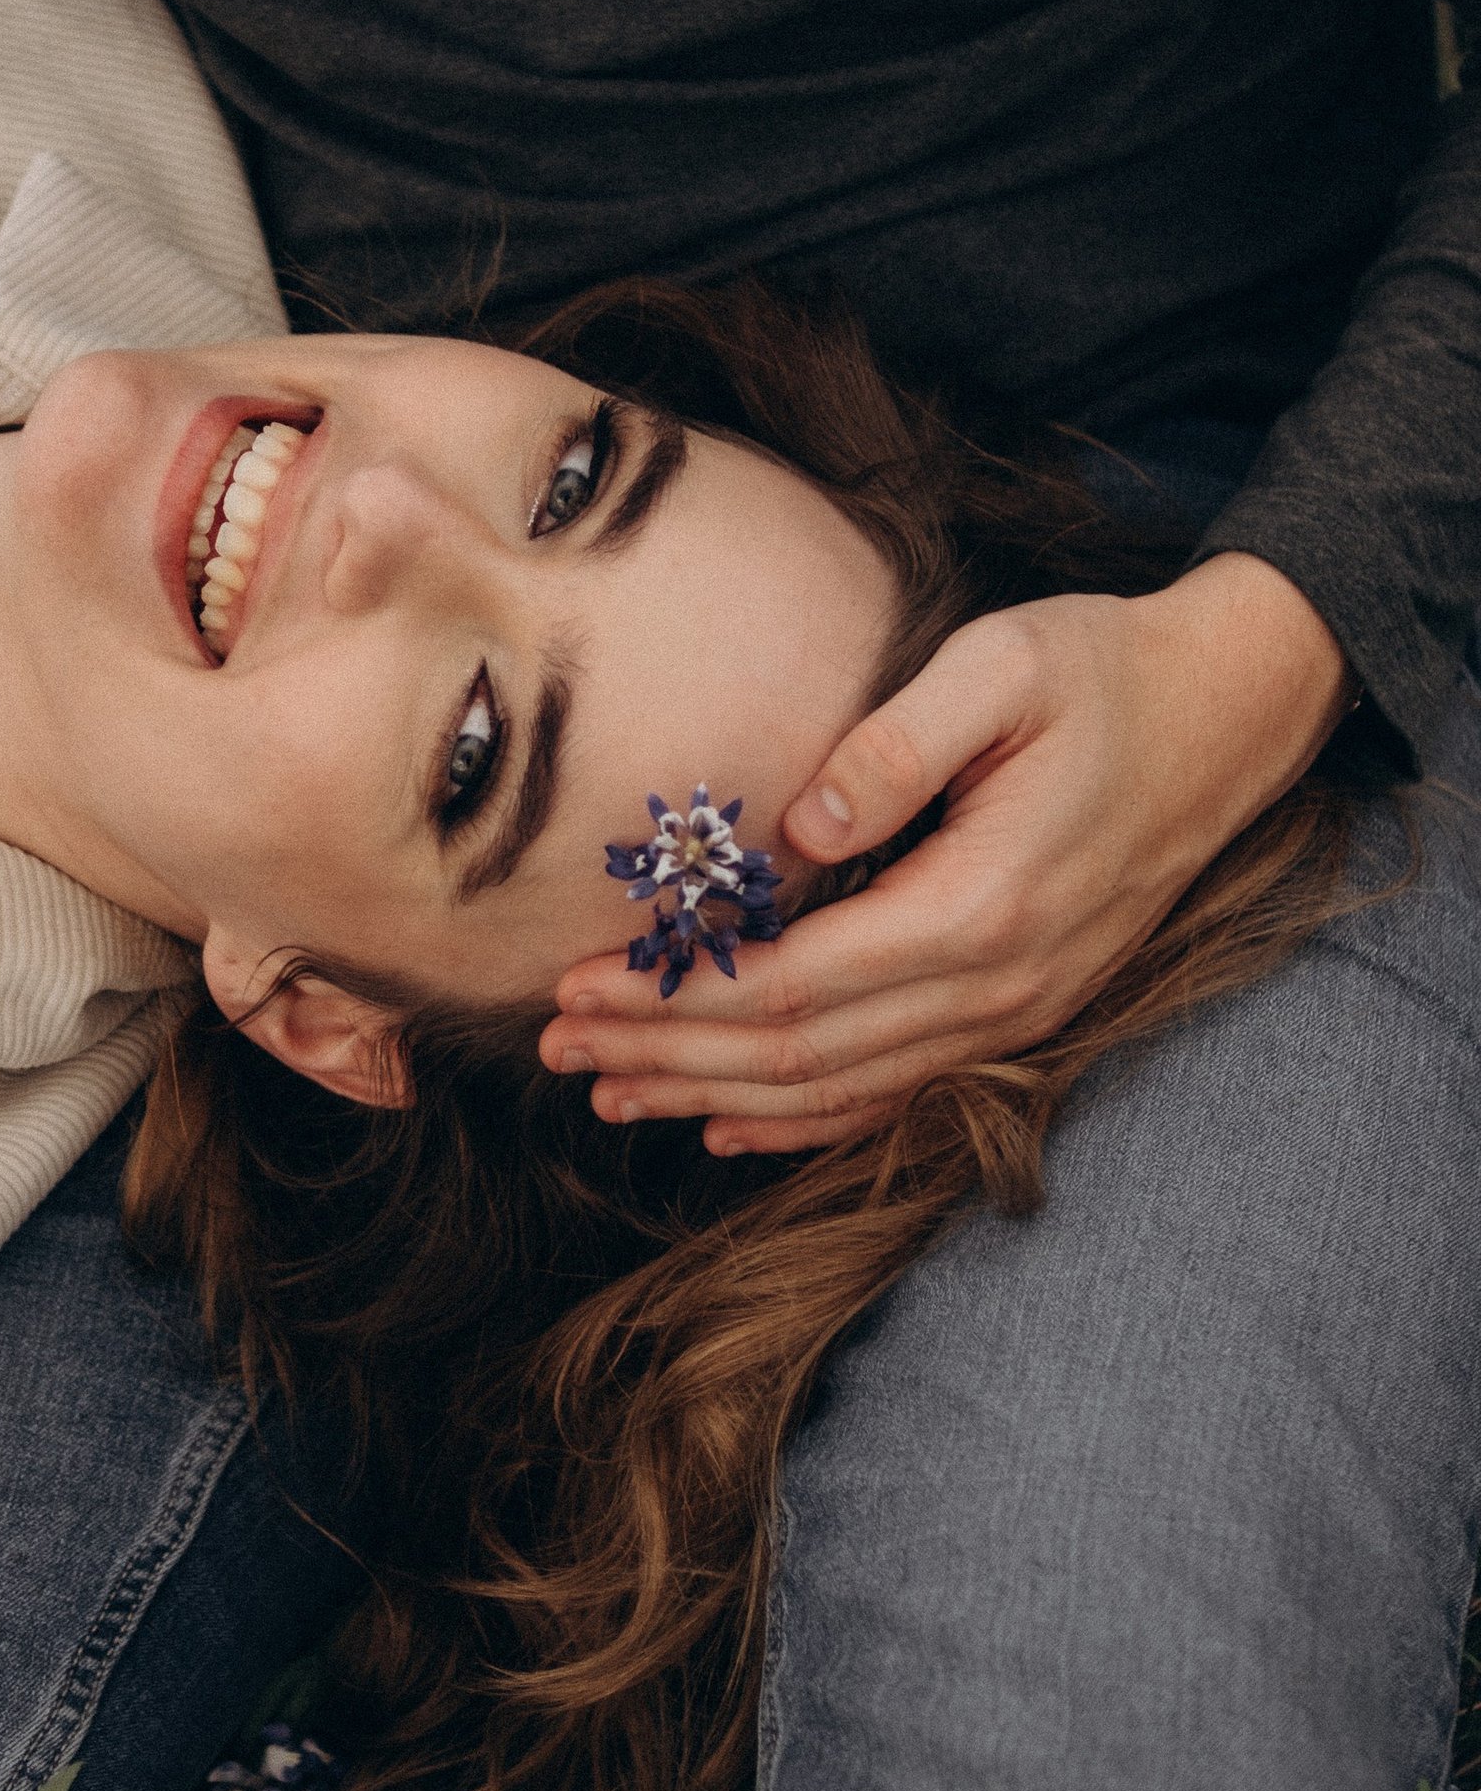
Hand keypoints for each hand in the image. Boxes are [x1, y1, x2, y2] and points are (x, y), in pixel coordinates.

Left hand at [539, 552, 1355, 1154]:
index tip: (581, 985)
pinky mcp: (1019, 1009)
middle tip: (561, 1048)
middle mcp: (998, 987)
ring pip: (841, 1091)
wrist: (1229, 714)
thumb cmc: (1103, 673)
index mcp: (979, 907)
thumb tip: (798, 826)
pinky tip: (724, 1124)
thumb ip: (895, 746)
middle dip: (667, 1058)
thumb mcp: (1002, 666)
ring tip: (610, 1094)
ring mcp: (1014, 1012)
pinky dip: (803, 1122)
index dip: (678, 999)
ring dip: (715, 1097)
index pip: (793, 984)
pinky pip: (897, 1092)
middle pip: (801, 1056)